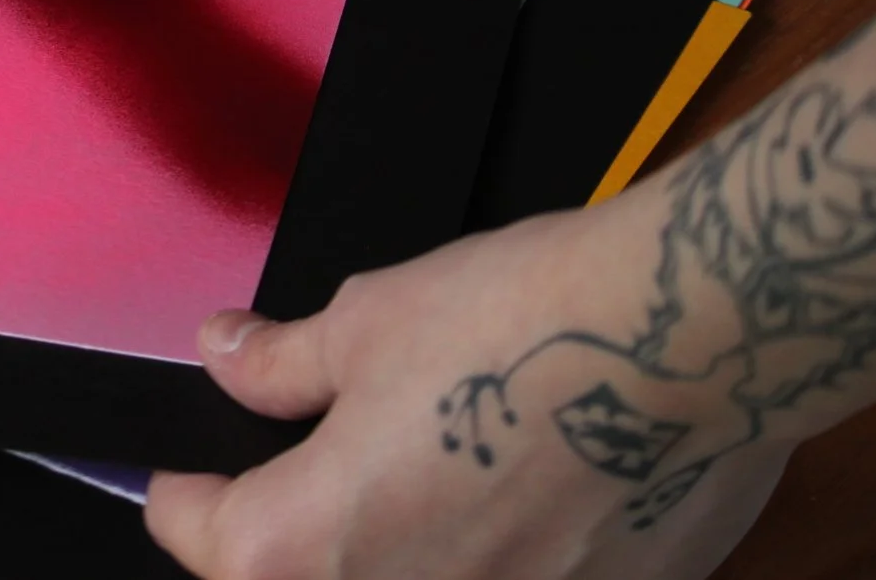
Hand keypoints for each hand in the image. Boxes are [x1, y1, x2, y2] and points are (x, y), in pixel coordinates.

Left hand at [144, 211, 788, 579]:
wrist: (689, 344)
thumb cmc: (519, 324)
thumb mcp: (369, 319)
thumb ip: (284, 363)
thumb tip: (226, 354)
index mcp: (305, 543)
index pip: (199, 537)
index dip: (186, 492)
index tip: (186, 478)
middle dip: (287, 537)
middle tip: (304, 480)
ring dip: (395, 553)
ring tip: (424, 484)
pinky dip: (493, 561)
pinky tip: (514, 509)